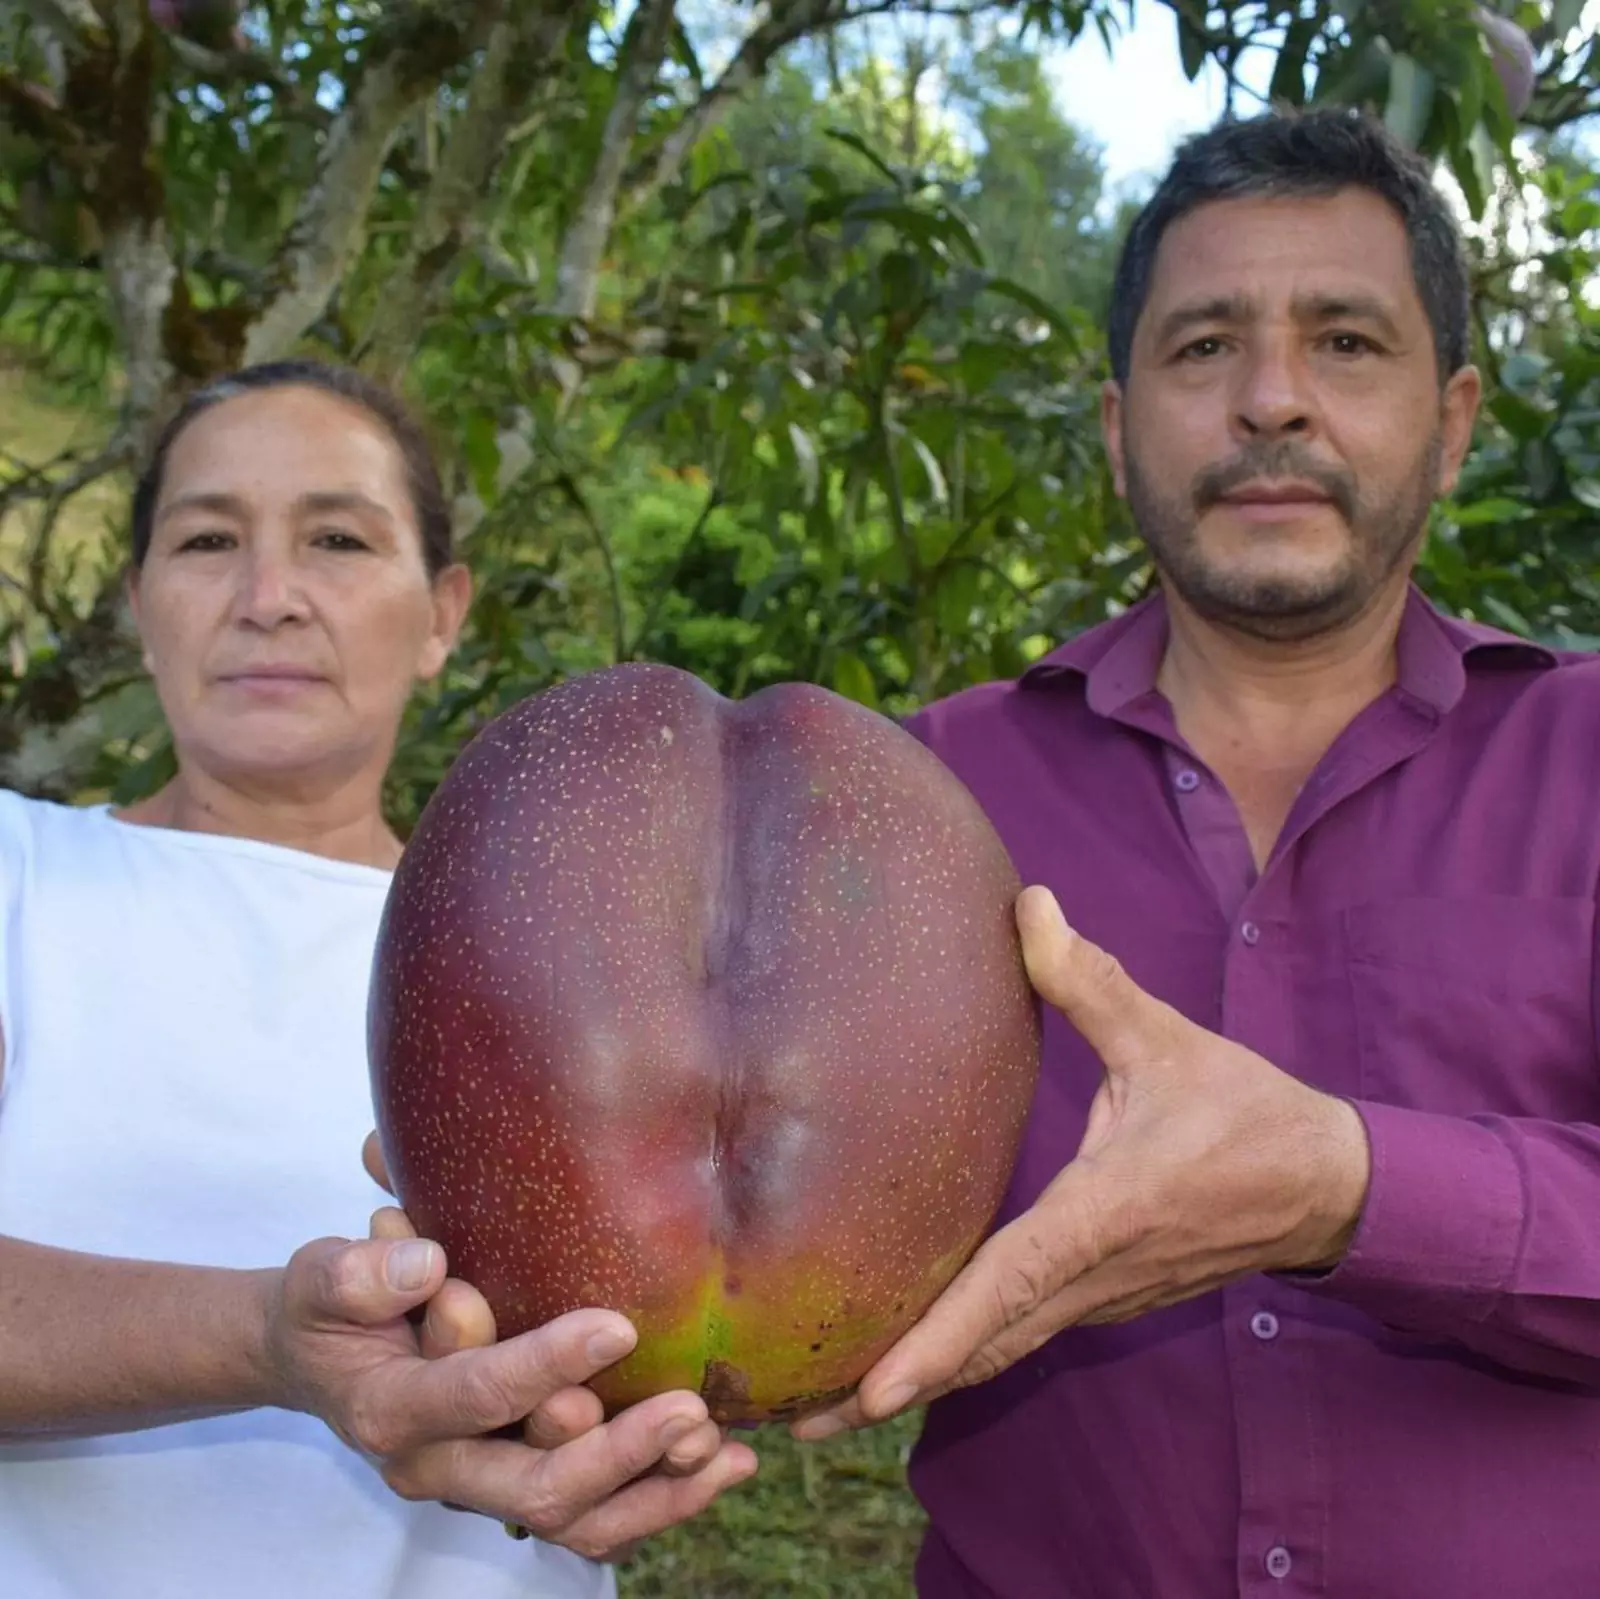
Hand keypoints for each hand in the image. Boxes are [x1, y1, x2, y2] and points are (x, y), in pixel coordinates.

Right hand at [260, 1225, 755, 1560]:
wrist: (320, 1359)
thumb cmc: (333, 1305)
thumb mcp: (323, 1277)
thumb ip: (358, 1275)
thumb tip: (427, 1263)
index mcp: (394, 1411)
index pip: (478, 1396)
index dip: (546, 1364)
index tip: (616, 1325)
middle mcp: (441, 1468)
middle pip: (538, 1487)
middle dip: (620, 1452)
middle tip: (690, 1408)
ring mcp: (483, 1487)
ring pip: (578, 1522)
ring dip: (657, 1492)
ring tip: (725, 1452)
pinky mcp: (519, 1485)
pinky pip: (596, 1518)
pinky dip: (662, 1499)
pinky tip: (725, 1465)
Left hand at [793, 884, 1370, 1438]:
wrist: (1328, 1189)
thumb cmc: (1246, 1112)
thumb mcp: (1167, 1038)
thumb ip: (1089, 978)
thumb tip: (1029, 903)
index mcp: (1106, 1213)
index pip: (1012, 1283)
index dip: (942, 1337)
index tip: (876, 1388)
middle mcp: (1097, 1274)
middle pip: (986, 1347)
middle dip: (896, 1387)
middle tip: (804, 1423)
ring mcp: (1103, 1298)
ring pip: (1001, 1353)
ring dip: (922, 1381)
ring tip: (831, 1410)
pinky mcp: (1106, 1299)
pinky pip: (1022, 1338)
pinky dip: (962, 1358)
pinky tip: (911, 1361)